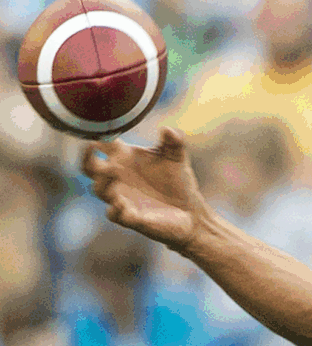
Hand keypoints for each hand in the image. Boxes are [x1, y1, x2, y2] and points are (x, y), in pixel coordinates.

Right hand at [80, 127, 207, 253]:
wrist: (191, 211)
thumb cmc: (178, 181)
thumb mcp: (177, 158)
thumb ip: (174, 142)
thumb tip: (168, 129)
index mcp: (124, 158)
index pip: (101, 144)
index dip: (96, 134)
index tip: (99, 128)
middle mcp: (117, 177)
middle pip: (89, 167)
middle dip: (87, 158)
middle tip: (92, 149)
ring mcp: (121, 197)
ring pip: (99, 190)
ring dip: (103, 182)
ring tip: (113, 173)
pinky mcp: (130, 217)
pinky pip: (114, 214)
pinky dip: (115, 209)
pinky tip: (120, 204)